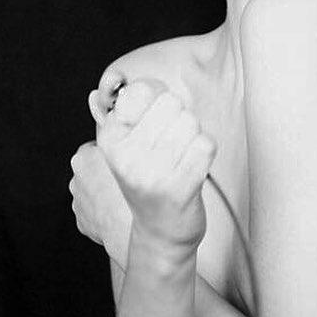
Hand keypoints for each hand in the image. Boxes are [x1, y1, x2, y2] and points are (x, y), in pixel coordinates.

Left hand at [69, 140, 131, 267]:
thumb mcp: (133, 153)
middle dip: (110, 170)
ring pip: (95, 189)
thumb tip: (124, 130)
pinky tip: (122, 210)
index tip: (128, 155)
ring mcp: (78, 203)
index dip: (116, 149)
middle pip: (95, 166)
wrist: (132, 232)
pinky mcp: (83, 222)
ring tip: (129, 196)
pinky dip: (107, 209)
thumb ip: (123, 139)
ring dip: (108, 191)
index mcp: (83, 157)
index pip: (99, 144)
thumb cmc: (134, 194)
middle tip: (131, 176)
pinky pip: (96, 209)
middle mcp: (75, 179)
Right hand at [96, 79, 216, 256]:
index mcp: (109, 139)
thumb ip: (136, 109)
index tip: (156, 119)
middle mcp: (126, 156)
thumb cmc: (150, 178)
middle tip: (170, 146)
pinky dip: (206, 153)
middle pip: (173, 103)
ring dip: (193, 137)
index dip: (158, 98)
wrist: (160, 232)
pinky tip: (193, 170)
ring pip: (191, 122)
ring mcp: (153, 174)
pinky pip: (206, 144)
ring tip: (180, 159)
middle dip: (179, 119)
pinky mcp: (180, 188)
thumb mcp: (129, 144)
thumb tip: (144, 83)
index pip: (143, 90)